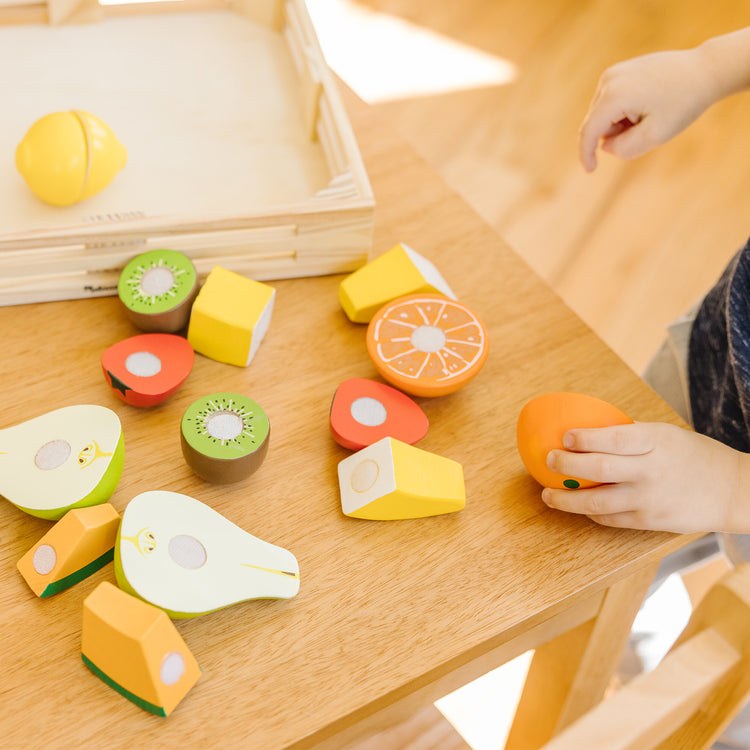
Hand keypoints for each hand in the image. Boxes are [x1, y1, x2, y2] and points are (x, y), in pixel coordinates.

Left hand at [542, 422, 749, 532]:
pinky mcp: (649, 522)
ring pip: (596, 501)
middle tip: (549, 460)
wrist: (734, 491)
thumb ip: (631, 434)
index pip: (613, 437)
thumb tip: (589, 430)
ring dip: (566, 499)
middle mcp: (651, 470)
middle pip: (599, 468)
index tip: (564, 437)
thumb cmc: (695, 456)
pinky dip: (589, 513)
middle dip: (567, 465)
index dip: (585, 438)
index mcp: (656, 441)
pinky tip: (577, 506)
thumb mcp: (666, 434)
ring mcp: (649, 499)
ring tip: (548, 494)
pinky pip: (609, 519)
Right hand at [578, 48, 717, 170]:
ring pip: (603, 114)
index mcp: (614, 95)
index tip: (590, 171)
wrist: (705, 69)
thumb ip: (624, 149)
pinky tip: (646, 104)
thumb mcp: (655, 136)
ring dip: (620, 123)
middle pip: (597, 123)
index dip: (586, 154)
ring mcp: (613, 73)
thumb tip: (605, 145)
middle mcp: (609, 80)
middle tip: (646, 127)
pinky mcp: (619, 71)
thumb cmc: (684, 102)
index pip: (589, 131)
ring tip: (648, 114)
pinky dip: (624, 112)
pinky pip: (611, 103)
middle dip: (615, 134)